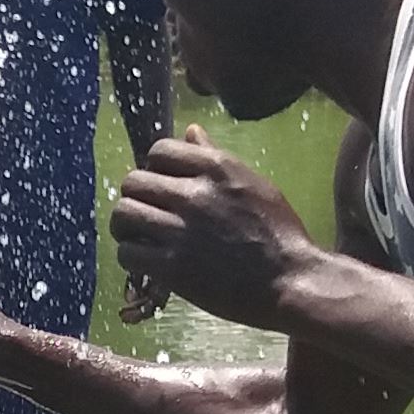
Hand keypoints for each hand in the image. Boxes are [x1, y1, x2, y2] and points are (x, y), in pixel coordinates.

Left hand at [110, 126, 318, 329]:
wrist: (290, 281)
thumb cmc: (278, 233)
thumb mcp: (254, 184)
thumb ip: (217, 157)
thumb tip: (190, 131)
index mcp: (217, 168)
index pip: (159, 150)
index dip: (155, 167)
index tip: (164, 186)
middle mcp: (194, 194)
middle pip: (133, 181)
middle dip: (136, 196)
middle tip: (147, 213)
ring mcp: (181, 231)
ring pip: (123, 215)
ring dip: (125, 226)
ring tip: (139, 236)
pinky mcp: (173, 267)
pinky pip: (127, 252)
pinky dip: (132, 256)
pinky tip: (147, 261)